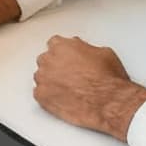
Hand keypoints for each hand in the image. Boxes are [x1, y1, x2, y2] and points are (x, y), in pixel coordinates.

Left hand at [31, 35, 145, 140]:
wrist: (106, 101)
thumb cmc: (106, 79)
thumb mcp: (103, 53)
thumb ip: (85, 49)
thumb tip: (84, 51)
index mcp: (63, 46)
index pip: (54, 43)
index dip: (62, 51)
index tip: (66, 56)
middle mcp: (49, 60)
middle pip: (46, 60)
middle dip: (56, 65)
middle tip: (69, 74)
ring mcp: (43, 78)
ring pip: (41, 76)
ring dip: (51, 80)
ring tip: (68, 87)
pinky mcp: (41, 96)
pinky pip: (39, 93)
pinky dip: (48, 95)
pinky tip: (62, 97)